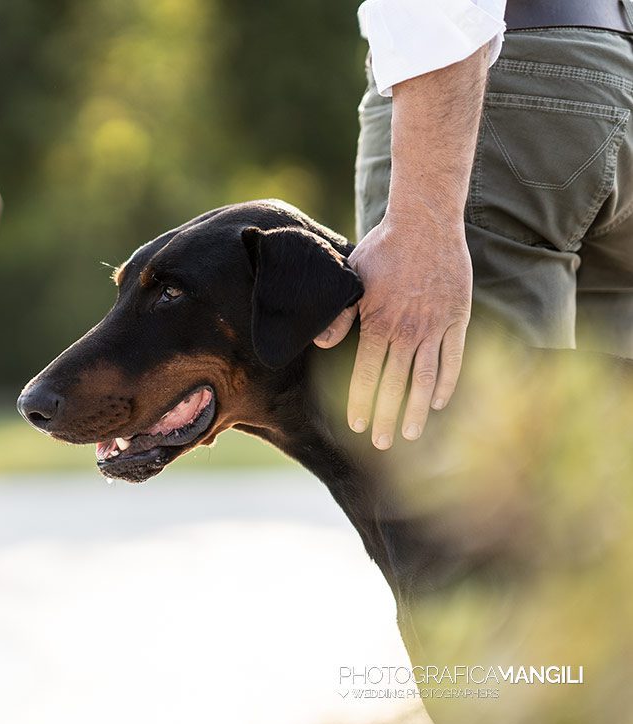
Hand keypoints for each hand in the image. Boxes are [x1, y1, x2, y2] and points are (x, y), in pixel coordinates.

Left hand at [315, 214, 471, 448]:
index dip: (361, 402)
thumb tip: (321, 344)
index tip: (356, 426)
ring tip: (412, 435)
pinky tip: (439, 402)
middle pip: (395, 384)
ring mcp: (435, 325)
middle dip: (387, 417)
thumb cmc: (381, 251)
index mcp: (377, 323)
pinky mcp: (457, 317)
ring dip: (418, 410)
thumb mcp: (350, 279)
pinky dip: (447, 382)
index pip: (366, 374)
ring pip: (426, 378)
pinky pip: (453, 357)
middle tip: (382, 444)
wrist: (424, 224)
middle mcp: (407, 330)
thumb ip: (338, 315)